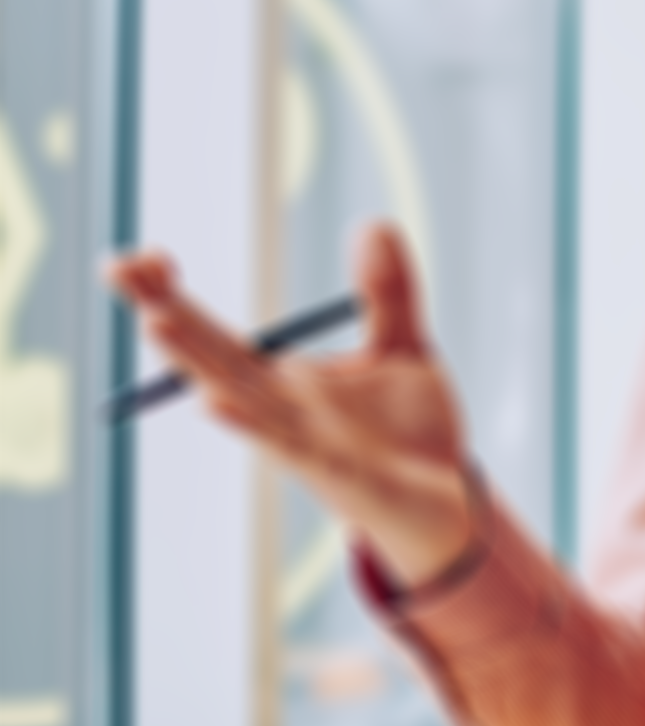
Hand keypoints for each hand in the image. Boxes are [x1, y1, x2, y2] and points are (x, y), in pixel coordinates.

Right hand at [106, 223, 477, 587]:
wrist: (447, 503)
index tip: (146, 255)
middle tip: (115, 266)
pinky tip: (214, 401)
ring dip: (198, 362)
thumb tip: (373, 221)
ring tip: (157, 323)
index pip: (216, 333)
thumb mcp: (403, 348)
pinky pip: (288, 445)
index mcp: (282, 380)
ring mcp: (302, 442)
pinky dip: (252, 423)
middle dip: (166, 312)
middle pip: (210, 357)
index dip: (179, 296)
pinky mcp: (337, 474)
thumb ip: (386, 291)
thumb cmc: (411, 432)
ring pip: (238, 399)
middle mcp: (278, 409)